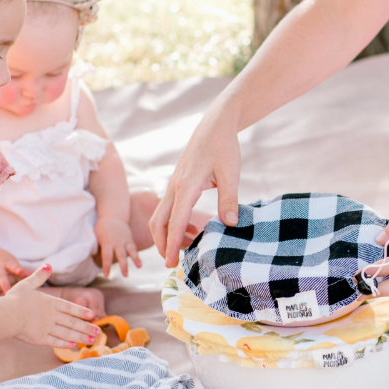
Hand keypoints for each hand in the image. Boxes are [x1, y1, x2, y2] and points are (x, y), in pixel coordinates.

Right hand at [0, 248, 29, 298]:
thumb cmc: (4, 261)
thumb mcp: (12, 262)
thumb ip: (23, 270)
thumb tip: (43, 271)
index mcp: (7, 263)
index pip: (12, 265)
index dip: (17, 268)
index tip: (20, 271)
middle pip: (1, 277)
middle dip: (5, 285)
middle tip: (9, 295)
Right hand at [6, 264, 99, 347]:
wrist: (5, 315)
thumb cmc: (14, 299)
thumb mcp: (27, 284)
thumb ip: (39, 276)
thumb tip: (49, 265)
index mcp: (50, 303)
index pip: (70, 307)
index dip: (82, 311)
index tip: (93, 315)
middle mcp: (52, 316)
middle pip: (73, 322)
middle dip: (87, 327)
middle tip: (99, 332)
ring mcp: (47, 328)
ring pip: (68, 333)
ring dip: (81, 336)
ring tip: (92, 340)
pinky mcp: (40, 339)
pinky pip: (56, 342)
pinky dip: (66, 344)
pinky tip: (74, 345)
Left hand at [95, 215, 141, 277]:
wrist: (113, 216)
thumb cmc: (102, 228)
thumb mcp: (96, 236)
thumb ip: (98, 247)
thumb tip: (94, 258)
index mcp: (107, 242)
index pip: (106, 256)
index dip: (107, 266)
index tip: (106, 275)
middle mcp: (117, 242)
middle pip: (121, 255)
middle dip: (123, 265)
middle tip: (125, 275)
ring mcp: (125, 241)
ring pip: (131, 251)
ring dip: (135, 259)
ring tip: (139, 267)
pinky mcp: (130, 240)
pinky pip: (134, 249)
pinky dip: (137, 256)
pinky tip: (139, 264)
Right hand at [150, 102, 241, 265]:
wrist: (215, 125)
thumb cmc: (224, 147)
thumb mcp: (231, 173)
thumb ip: (229, 199)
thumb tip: (230, 224)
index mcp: (186, 186)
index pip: (175, 222)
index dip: (173, 244)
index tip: (171, 263)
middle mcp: (175, 186)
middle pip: (158, 222)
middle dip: (162, 244)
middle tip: (174, 263)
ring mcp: (174, 184)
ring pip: (161, 215)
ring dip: (169, 234)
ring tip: (189, 247)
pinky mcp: (178, 183)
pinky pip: (169, 208)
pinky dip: (174, 223)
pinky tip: (192, 229)